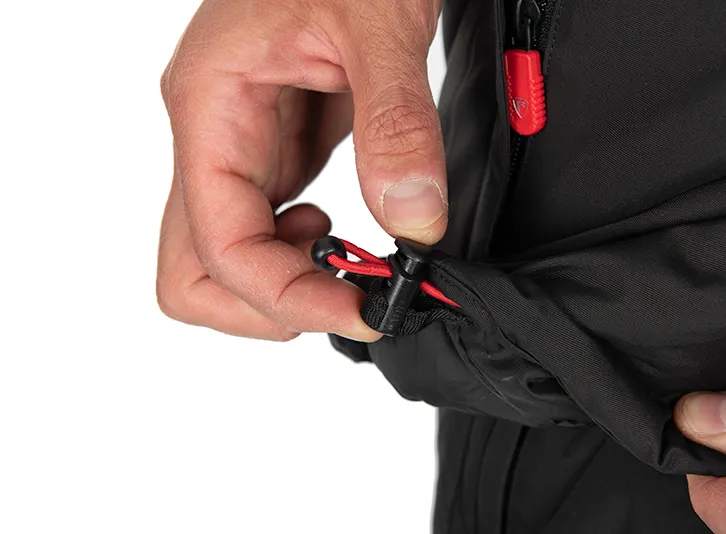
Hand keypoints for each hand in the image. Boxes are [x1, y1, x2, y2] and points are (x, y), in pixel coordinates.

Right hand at [156, 0, 447, 340]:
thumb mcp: (377, 23)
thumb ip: (396, 125)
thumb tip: (413, 222)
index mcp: (210, 106)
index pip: (217, 243)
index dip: (280, 295)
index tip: (356, 308)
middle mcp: (211, 134)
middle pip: (195, 269)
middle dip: (267, 302)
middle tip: (344, 295)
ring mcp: (240, 147)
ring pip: (225, 257)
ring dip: (281, 283)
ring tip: (346, 257)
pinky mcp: (276, 150)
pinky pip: (265, 228)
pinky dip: (301, 253)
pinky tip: (343, 227)